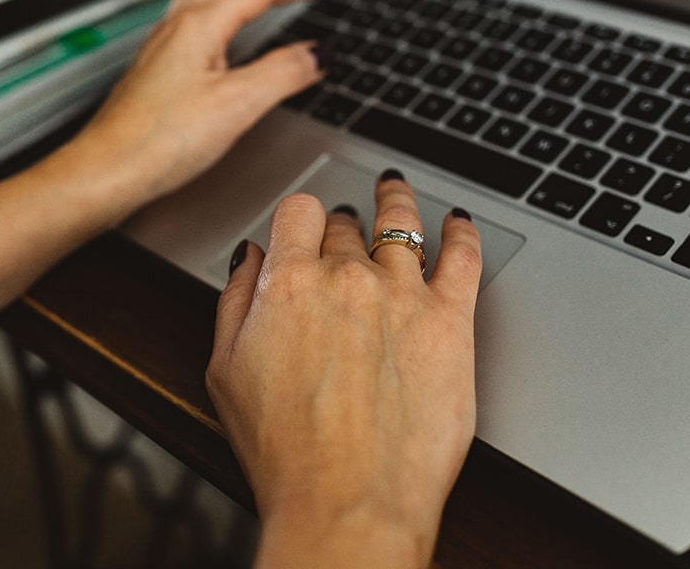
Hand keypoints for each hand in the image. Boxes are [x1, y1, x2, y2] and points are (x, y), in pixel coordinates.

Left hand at [75, 0, 333, 203]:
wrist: (106, 172)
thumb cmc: (156, 142)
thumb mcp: (236, 106)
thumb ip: (281, 74)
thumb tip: (315, 54)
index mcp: (197, 28)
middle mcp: (175, 30)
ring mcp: (161, 50)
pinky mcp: (154, 72)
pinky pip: (191, 21)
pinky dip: (217, 10)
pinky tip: (216, 32)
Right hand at [207, 172, 481, 568]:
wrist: (348, 500)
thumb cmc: (287, 452)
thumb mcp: (225, 372)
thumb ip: (234, 302)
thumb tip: (249, 260)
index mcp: (290, 284)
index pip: (298, 212)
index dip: (299, 218)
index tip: (303, 227)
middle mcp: (347, 278)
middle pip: (347, 224)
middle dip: (342, 224)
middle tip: (345, 230)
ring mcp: (403, 296)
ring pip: (402, 224)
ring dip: (396, 202)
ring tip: (395, 189)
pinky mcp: (450, 323)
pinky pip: (464, 256)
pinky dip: (463, 232)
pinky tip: (459, 223)